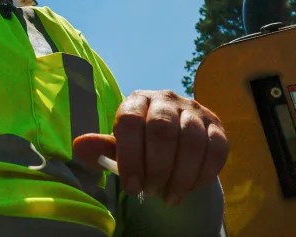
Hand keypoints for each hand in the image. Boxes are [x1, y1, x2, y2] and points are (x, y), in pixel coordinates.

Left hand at [73, 90, 227, 205]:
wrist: (173, 144)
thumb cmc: (139, 146)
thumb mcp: (119, 148)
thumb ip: (101, 148)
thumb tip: (79, 146)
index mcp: (136, 101)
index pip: (129, 121)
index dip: (129, 156)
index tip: (130, 187)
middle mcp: (166, 99)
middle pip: (162, 130)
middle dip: (156, 168)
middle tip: (151, 192)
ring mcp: (194, 110)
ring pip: (191, 141)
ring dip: (180, 176)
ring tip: (169, 196)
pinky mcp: (216, 125)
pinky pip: (215, 149)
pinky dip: (202, 174)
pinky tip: (189, 188)